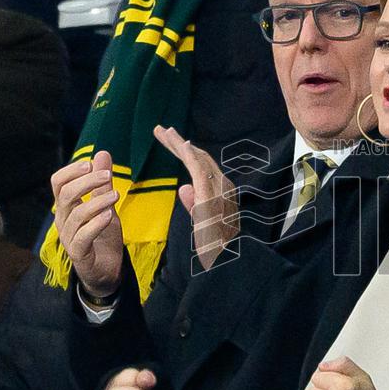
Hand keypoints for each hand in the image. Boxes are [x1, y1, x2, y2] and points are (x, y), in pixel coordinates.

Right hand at [51, 151, 122, 296]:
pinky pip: (83, 236)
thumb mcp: (106, 205)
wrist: (106, 271)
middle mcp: (63, 220)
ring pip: (76, 215)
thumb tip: (102, 153)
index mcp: (67, 207)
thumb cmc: (102, 236)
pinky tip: (109, 215)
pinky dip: (96, 224)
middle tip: (107, 175)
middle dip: (86, 182)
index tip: (90, 164)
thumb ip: (103, 183)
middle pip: (65, 195)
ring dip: (97, 202)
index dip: (71, 170)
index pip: (58, 182)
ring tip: (116, 195)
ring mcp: (69, 238)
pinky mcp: (79, 254)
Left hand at [154, 125, 238, 269]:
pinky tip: (180, 144)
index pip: (199, 166)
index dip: (183, 151)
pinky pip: (199, 170)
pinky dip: (190, 155)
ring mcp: (217, 188)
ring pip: (197, 159)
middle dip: (178, 143)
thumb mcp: (202, 223)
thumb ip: (193, 204)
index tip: (168, 140)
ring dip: (180, 144)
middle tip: (160, 130)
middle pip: (198, 158)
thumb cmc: (217, 245)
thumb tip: (183, 187)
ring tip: (164, 132)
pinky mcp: (211, 194)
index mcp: (217, 191)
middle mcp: (220, 185)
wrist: (228, 259)